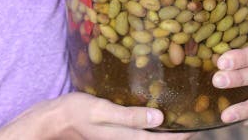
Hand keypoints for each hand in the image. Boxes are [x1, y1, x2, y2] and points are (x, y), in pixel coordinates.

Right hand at [0, 92, 193, 139]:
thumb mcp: (102, 111)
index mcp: (124, 137)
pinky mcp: (112, 133)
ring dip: (160, 132)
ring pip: (145, 138)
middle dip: (172, 135)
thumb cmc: (76, 112)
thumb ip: (130, 116)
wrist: (52, 120)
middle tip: (190, 124)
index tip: (195, 129)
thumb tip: (159, 119)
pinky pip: (134, 134)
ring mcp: (117, 138)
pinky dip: (146, 128)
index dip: (177, 136)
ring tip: (176, 122)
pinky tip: (150, 118)